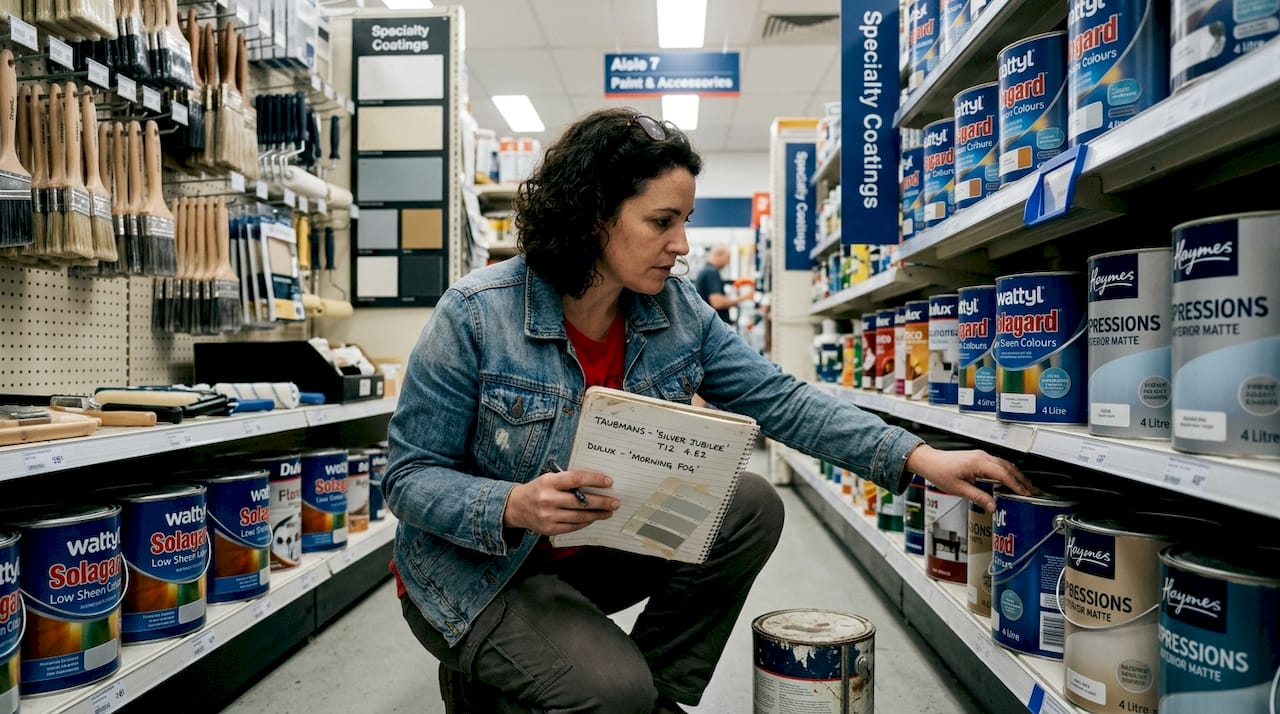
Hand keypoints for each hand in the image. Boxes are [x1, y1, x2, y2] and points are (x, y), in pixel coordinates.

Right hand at [503, 469, 619, 534]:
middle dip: (602, 502)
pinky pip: (573, 527)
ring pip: (579, 517)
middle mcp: (548, 499)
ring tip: (609, 511)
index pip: (575, 479)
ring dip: (597, 514)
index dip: (594, 480)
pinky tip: (593, 518)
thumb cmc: (538, 490)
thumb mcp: (549, 479)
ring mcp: (548, 516)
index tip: (609, 482)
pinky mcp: (549, 529)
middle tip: (615, 502)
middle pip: (581, 502)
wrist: (516, 507)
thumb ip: (568, 481)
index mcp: (549, 482)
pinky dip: (586, 522)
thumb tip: (595, 484)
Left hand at [904, 444, 1036, 512]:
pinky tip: (1010, 479)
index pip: (1003, 474)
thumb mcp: (959, 489)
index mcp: (978, 463)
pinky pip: (998, 463)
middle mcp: (982, 457)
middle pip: (1008, 468)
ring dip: (1016, 475)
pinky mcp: (978, 457)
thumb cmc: (940, 472)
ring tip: (1025, 487)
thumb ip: (978, 497)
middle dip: (1022, 480)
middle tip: (1033, 491)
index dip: (1016, 485)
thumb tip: (993, 506)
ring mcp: (980, 455)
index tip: (1025, 493)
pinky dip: (1007, 471)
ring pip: (1004, 464)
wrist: (929, 461)